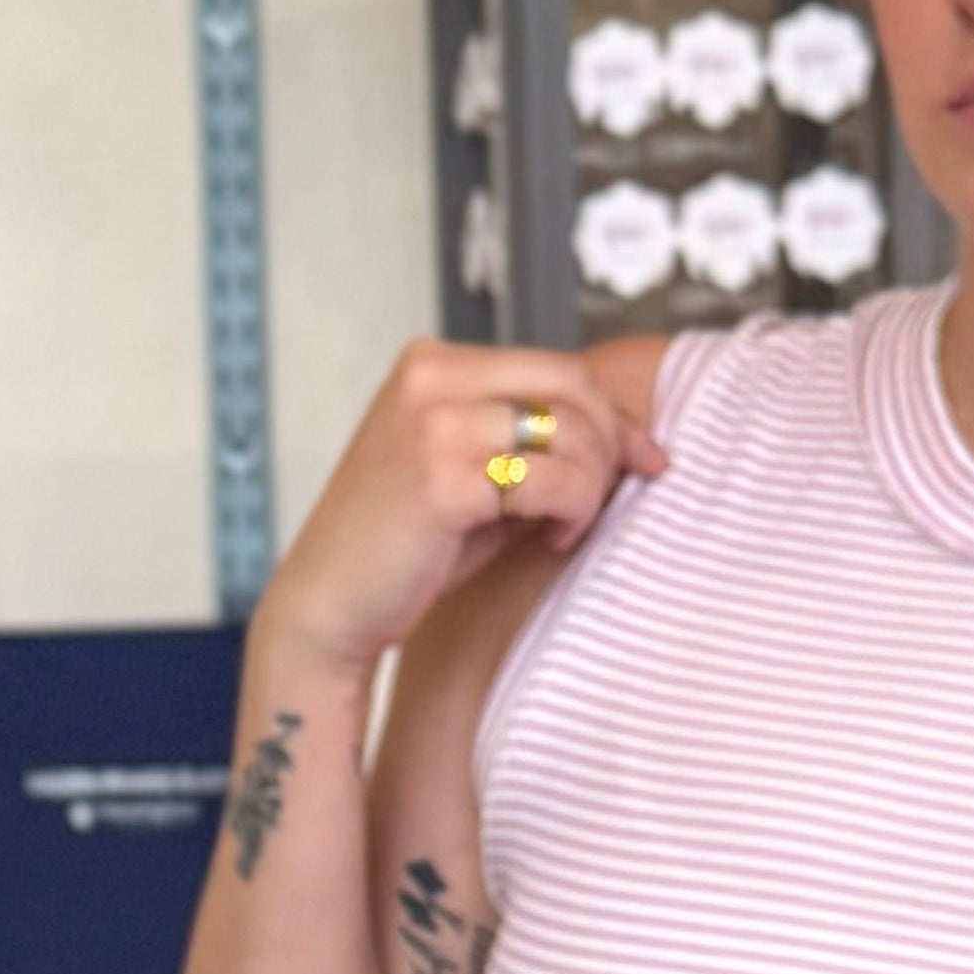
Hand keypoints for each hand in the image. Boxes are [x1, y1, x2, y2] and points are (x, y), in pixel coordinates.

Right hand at [258, 342, 662, 679]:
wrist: (329, 609)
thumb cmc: (404, 548)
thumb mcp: (468, 471)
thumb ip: (527, 438)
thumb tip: (628, 435)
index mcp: (431, 364)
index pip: (556, 366)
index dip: (613, 415)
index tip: (644, 459)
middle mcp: (429, 379)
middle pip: (571, 386)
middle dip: (611, 446)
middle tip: (603, 501)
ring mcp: (432, 423)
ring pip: (570, 433)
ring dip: (590, 488)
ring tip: (563, 527)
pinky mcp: (442, 478)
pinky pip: (553, 481)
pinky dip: (569, 513)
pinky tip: (548, 539)